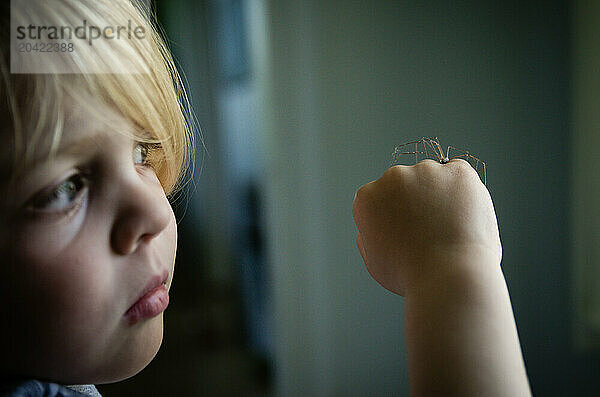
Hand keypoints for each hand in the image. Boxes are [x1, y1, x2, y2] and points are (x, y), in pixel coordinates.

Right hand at [352, 159, 501, 295]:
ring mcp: (426, 171)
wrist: (449, 278)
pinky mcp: (457, 172)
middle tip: (431, 233)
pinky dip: (463, 189)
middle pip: (405, 184)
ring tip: (449, 228)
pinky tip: (463, 214)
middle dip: (415, 202)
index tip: (406, 237)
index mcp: (367, 197)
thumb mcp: (374, 259)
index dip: (394, 219)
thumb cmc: (412, 276)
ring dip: (439, 195)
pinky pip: (459, 173)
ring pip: (433, 177)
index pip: (380, 199)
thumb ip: (370, 233)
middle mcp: (392, 177)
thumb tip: (380, 219)